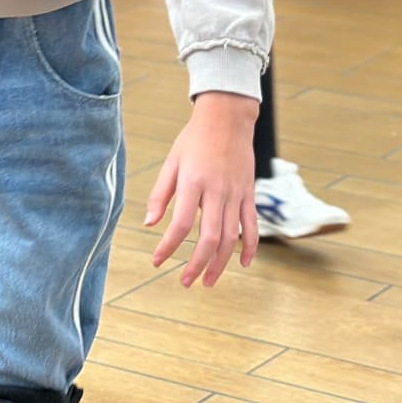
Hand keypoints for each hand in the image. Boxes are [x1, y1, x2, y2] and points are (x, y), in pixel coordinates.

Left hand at [146, 90, 259, 288]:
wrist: (227, 120)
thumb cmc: (193, 140)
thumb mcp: (171, 163)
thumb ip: (160, 194)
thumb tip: (149, 224)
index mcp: (193, 183)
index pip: (180, 224)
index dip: (168, 246)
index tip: (157, 261)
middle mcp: (217, 192)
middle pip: (210, 238)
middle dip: (197, 264)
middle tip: (185, 283)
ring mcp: (237, 194)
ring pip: (232, 238)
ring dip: (221, 263)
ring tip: (207, 281)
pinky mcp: (249, 194)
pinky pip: (252, 226)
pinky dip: (249, 247)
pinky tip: (242, 263)